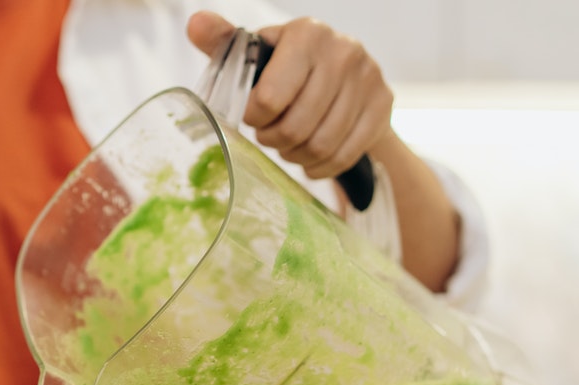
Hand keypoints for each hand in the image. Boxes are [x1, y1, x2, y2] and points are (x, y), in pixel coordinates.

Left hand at [187, 12, 394, 180]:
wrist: (349, 77)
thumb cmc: (291, 68)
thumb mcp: (260, 53)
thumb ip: (226, 41)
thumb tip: (194, 24)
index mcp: (307, 34)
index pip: (270, 98)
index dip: (255, 118)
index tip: (253, 116)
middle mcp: (343, 51)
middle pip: (296, 127)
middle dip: (274, 140)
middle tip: (269, 135)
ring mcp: (368, 79)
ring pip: (320, 145)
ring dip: (296, 156)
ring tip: (288, 146)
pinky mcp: (383, 106)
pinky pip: (343, 155)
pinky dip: (320, 167)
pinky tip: (310, 158)